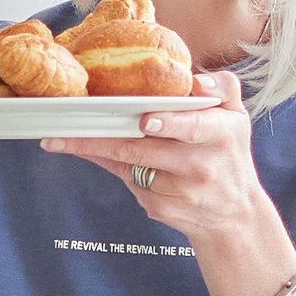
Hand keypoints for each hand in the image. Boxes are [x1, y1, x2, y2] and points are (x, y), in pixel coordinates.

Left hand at [42, 71, 267, 249]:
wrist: (234, 215)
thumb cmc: (228, 155)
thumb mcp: (236, 117)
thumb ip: (221, 88)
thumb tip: (192, 79)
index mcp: (221, 134)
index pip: (194, 126)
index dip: (169, 123)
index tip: (145, 121)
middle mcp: (201, 165)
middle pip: (143, 149)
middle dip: (102, 139)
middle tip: (68, 130)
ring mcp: (180, 191)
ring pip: (127, 165)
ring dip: (92, 150)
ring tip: (59, 139)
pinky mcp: (162, 209)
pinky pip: (128, 182)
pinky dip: (109, 165)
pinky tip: (91, 154)